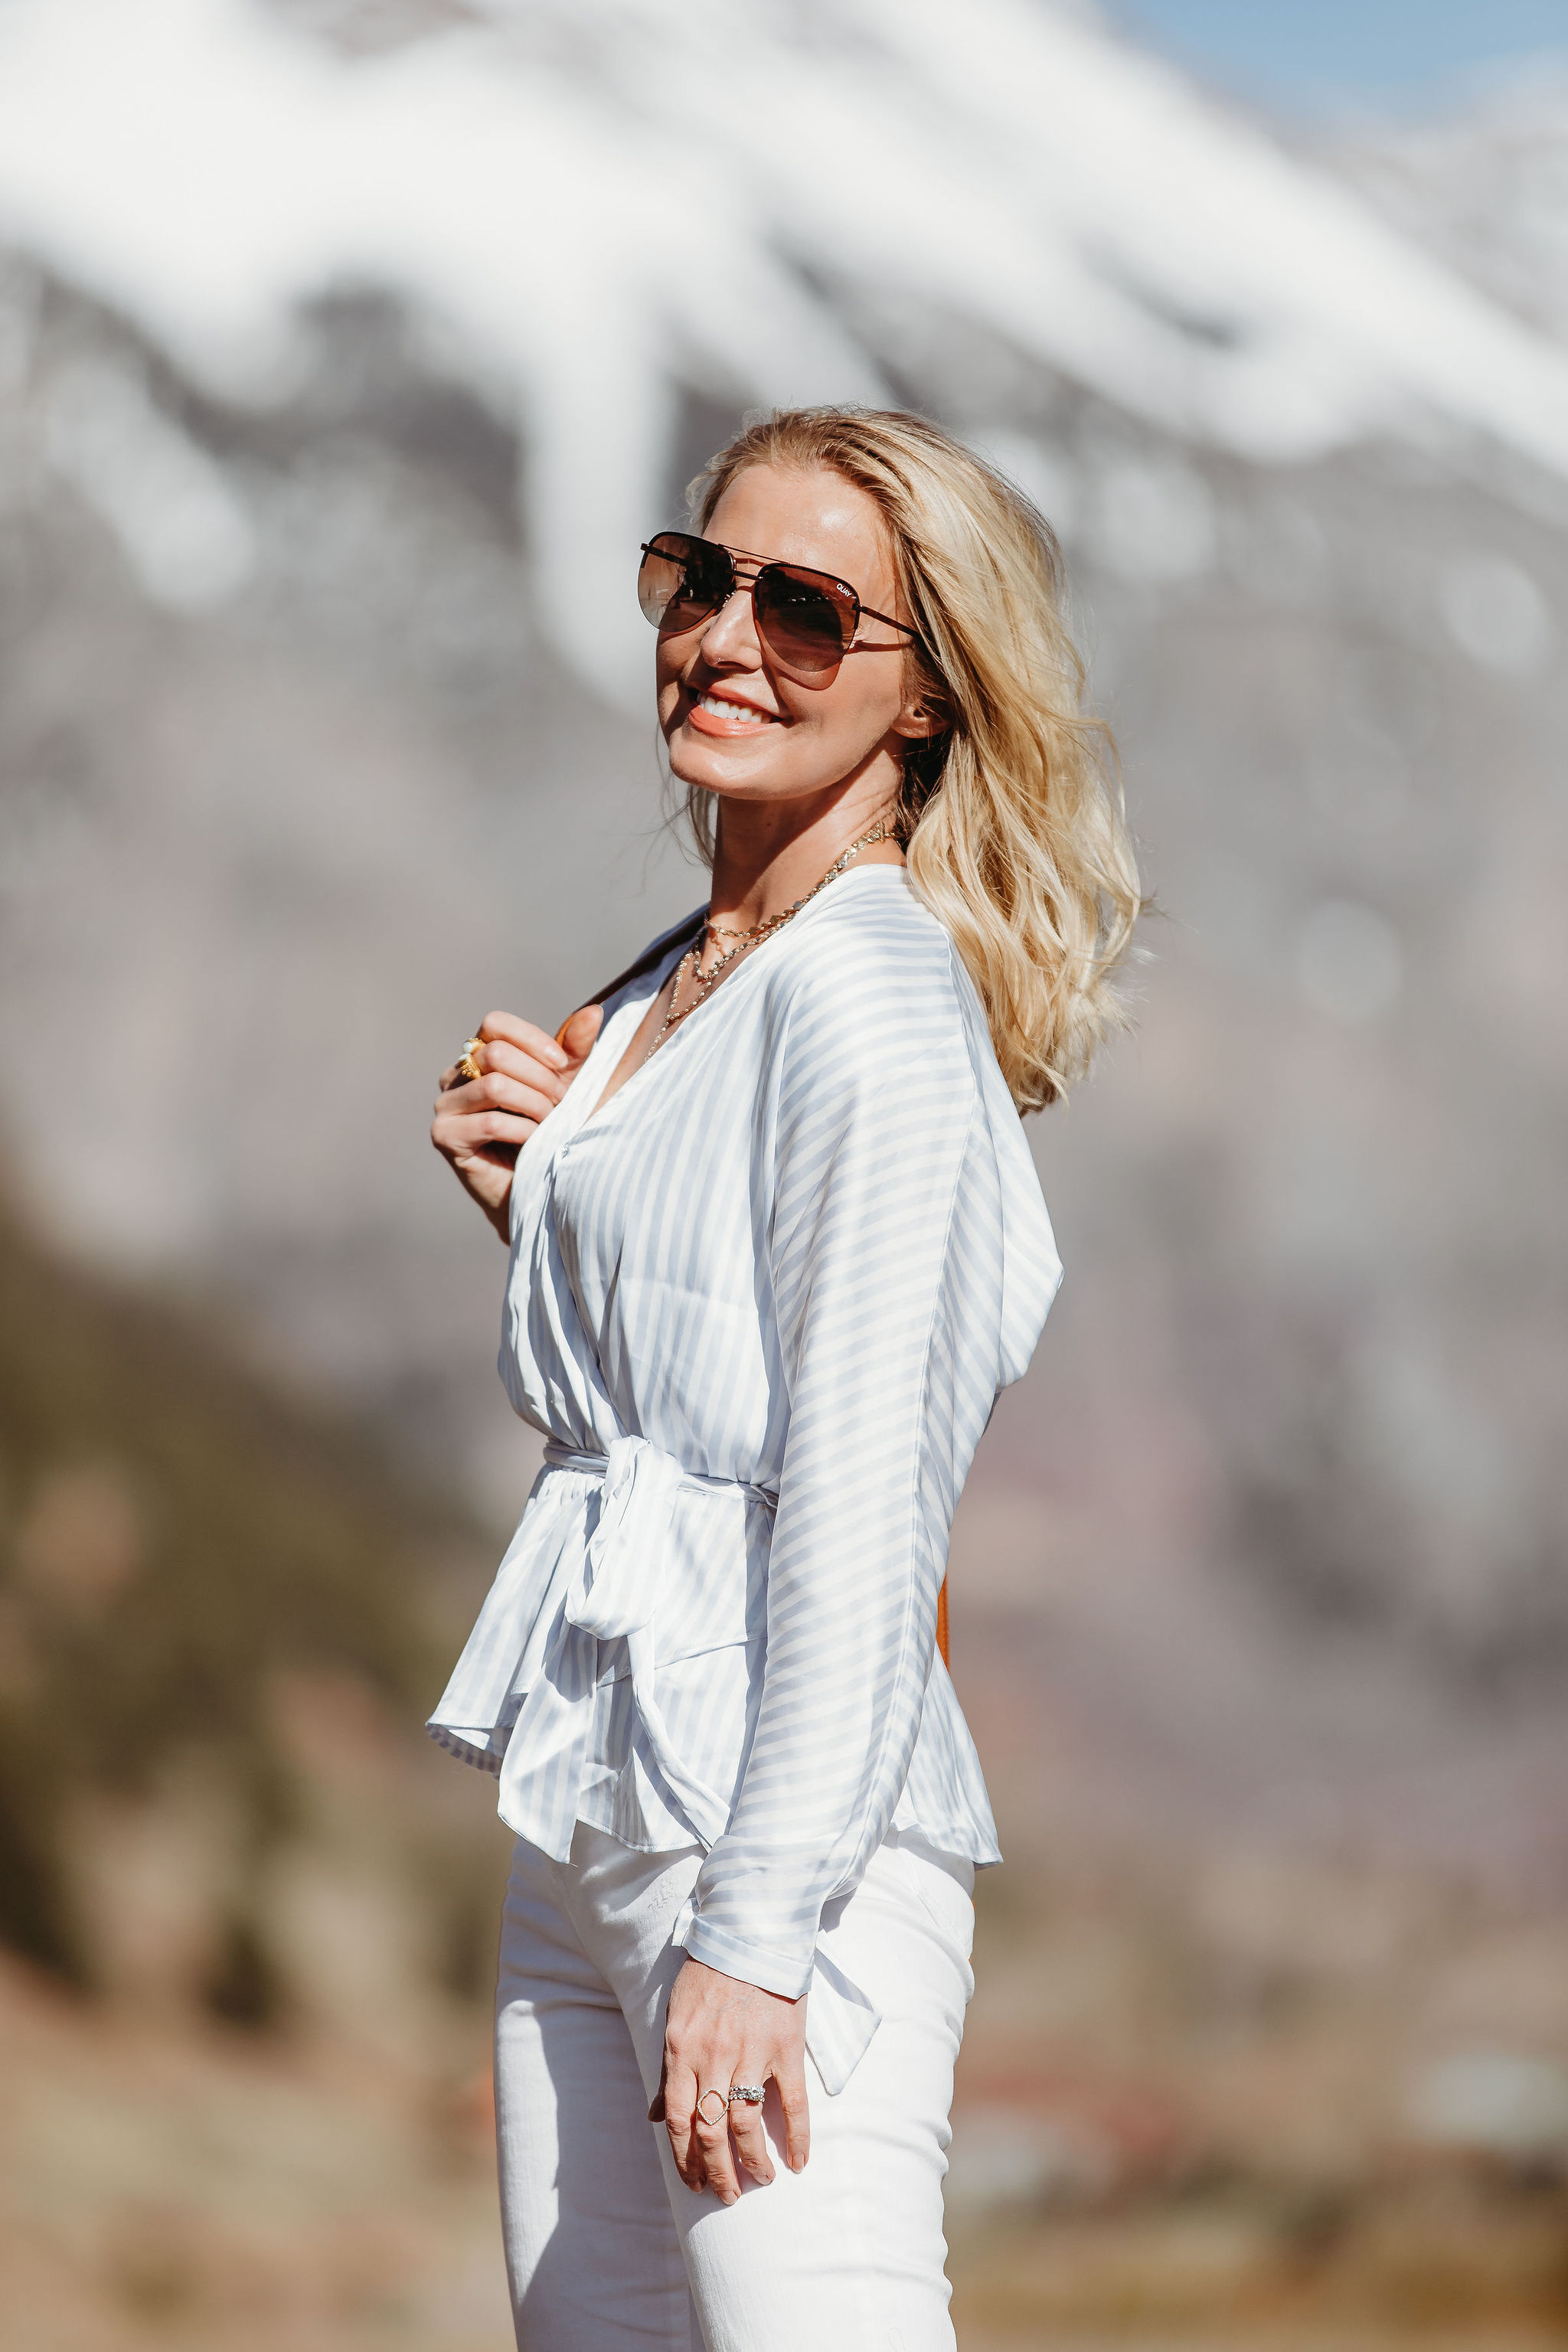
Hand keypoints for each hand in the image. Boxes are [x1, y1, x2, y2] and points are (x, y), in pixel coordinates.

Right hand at [431, 1004, 602, 1240]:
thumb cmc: (549, 1131)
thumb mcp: (567, 1083)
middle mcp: (454, 1076)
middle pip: (495, 1054)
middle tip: (562, 1103)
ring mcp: (445, 1106)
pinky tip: (535, 1142)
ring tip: (550, 1123)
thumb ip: (574, 1049)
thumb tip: (594, 1011)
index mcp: (477, 1055)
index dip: (533, 1040)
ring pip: (494, 1085)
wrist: (538, 1186)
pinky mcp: (444, 1136)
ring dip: (534, 1105)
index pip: (494, 1024)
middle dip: (539, 1079)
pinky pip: (491, 1122)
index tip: (563, 1065)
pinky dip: (523, 1130)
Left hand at [656, 1957, 809, 2204]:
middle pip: (710, 2132)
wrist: (750, 1936)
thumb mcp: (677, 2017)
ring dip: (752, 2162)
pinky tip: (796, 2162)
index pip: (678, 2120)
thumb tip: (653, 2117)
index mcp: (681, 2050)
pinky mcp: (785, 2048)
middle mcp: (713, 2057)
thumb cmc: (709, 1976)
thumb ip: (669, 2068)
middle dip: (717, 2172)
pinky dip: (797, 2137)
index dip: (685, 2159)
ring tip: (758, 2179)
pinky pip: (794, 2103)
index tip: (694, 2182)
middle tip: (726, 2194)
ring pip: (747, 2125)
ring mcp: (751, 2054)